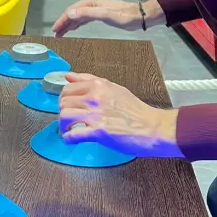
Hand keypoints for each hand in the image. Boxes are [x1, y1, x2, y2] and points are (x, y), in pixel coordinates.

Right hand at [52, 0, 163, 36]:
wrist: (139, 16)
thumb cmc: (125, 16)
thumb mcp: (105, 15)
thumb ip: (86, 14)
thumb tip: (69, 14)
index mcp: (90, 2)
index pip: (71, 11)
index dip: (62, 21)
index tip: (55, 30)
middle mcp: (91, 3)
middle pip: (72, 13)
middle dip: (63, 23)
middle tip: (56, 34)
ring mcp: (95, 7)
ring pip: (77, 16)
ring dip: (69, 24)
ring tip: (62, 33)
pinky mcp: (100, 13)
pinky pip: (84, 18)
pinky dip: (77, 23)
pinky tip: (75, 27)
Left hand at [58, 73, 182, 157]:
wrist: (153, 128)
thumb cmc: (135, 110)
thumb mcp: (113, 88)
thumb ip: (89, 80)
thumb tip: (68, 76)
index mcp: (98, 85)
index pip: (67, 88)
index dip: (64, 100)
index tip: (69, 107)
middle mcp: (95, 97)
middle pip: (63, 102)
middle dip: (63, 113)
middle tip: (70, 121)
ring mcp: (96, 114)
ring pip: (65, 116)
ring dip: (64, 126)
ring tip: (70, 130)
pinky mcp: (99, 131)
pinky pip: (73, 134)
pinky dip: (68, 138)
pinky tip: (72, 140)